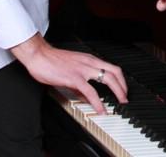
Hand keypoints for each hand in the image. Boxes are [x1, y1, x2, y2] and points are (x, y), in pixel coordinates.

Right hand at [11, 34, 125, 114]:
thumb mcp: (71, 71)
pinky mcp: (75, 77)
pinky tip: (101, 109)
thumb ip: (81, 84)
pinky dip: (98, 102)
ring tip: (120, 103)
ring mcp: (83, 69)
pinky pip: (90, 91)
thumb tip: (88, 98)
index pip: (112, 67)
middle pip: (115, 72)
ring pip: (108, 78)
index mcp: (89, 60)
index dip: (120, 80)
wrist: (39, 55)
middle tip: (126, 98)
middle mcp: (89, 62)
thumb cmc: (52, 61)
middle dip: (124, 86)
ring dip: (118, 92)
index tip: (123, 90)